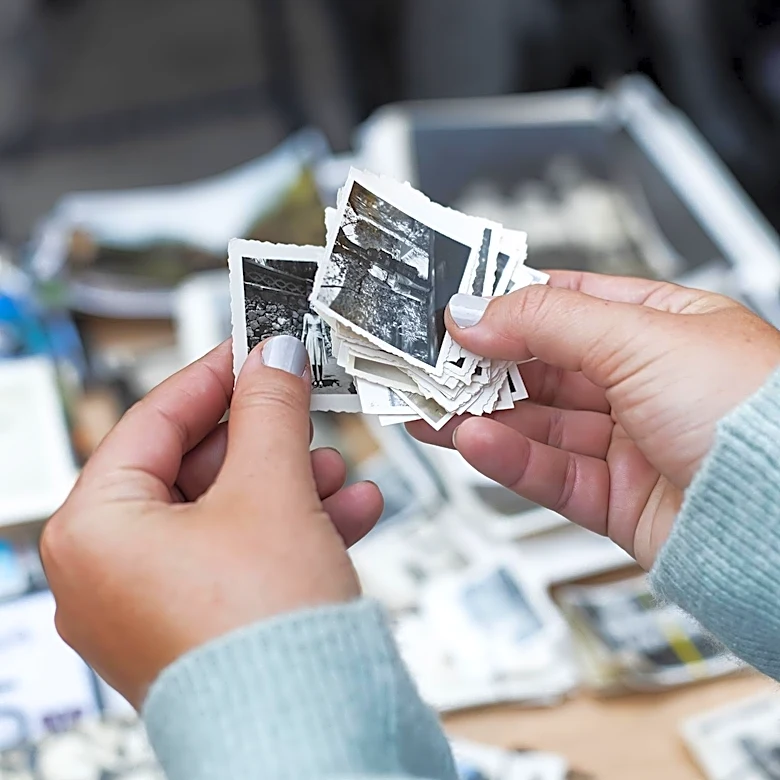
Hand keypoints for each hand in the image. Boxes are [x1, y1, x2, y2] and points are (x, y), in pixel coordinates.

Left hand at [41, 337, 382, 707]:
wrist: (309, 740)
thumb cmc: (262, 637)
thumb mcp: (272, 489)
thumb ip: (270, 410)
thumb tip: (273, 357)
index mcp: (94, 532)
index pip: (152, 421)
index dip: (212, 376)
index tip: (252, 349)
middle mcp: (109, 574)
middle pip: (194, 469)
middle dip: (263, 438)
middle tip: (301, 406)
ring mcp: (153, 606)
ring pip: (226, 512)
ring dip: (289, 483)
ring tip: (337, 468)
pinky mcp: (199, 628)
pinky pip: (242, 555)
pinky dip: (290, 528)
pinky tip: (347, 511)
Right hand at [409, 272, 779, 569]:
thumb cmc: (754, 414)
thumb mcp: (640, 339)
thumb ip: (546, 322)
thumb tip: (474, 311)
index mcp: (662, 328)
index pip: (568, 303)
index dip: (508, 304)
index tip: (455, 307)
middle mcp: (645, 383)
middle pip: (543, 368)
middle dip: (482, 366)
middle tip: (428, 363)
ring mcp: (630, 442)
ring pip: (538, 425)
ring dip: (482, 416)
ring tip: (432, 407)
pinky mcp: (617, 498)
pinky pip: (550, 474)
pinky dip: (508, 459)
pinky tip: (473, 442)